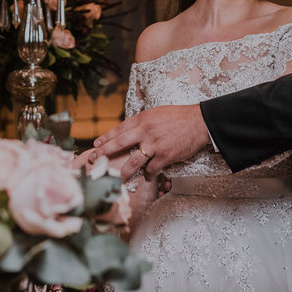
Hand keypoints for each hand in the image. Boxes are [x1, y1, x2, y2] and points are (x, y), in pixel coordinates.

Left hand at [87, 104, 208, 178]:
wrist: (199, 122)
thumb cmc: (178, 117)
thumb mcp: (156, 113)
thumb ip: (143, 123)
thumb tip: (131, 132)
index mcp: (142, 119)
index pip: (119, 129)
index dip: (106, 137)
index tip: (96, 144)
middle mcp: (145, 131)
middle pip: (119, 143)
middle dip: (104, 152)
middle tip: (93, 159)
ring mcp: (154, 144)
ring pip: (133, 161)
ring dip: (124, 171)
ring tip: (118, 177)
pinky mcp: (165, 156)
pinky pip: (152, 169)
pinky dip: (149, 174)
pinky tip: (148, 177)